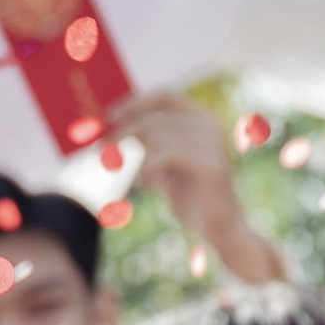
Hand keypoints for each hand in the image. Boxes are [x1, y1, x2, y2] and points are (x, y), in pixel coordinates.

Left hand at [113, 93, 283, 282]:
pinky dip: (147, 168)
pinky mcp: (211, 165)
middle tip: (103, 154)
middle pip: (153, 119)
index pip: (163, 96)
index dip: (134, 103)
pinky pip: (166, 156)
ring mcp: (212, 143)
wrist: (221, 229)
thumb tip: (111, 131)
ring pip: (156, 137)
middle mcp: (209, 124)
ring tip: (122, 175)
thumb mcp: (165, 165)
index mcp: (201, 118)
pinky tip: (144, 184)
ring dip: (132, 156)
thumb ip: (147, 145)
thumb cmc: (191, 197)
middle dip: (123, 135)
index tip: (110, 118)